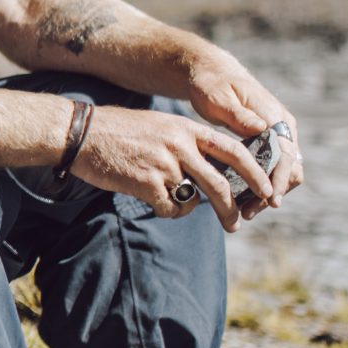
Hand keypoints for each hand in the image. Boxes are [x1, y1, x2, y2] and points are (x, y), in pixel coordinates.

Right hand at [69, 104, 281, 231]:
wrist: (81, 134)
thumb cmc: (118, 131)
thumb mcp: (160, 126)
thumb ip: (186, 143)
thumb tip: (209, 169)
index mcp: (187, 129)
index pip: (234, 150)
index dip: (255, 172)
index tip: (266, 190)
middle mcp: (180, 145)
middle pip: (220, 181)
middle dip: (233, 207)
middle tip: (238, 222)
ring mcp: (163, 164)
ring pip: (196, 197)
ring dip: (200, 212)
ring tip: (202, 219)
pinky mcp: (146, 183)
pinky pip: (170, 207)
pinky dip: (170, 211)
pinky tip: (161, 205)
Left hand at [183, 48, 305, 203]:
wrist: (212, 75)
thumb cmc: (211, 84)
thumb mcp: (218, 97)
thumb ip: (238, 114)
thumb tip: (261, 128)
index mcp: (274, 115)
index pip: (285, 152)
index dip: (279, 178)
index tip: (271, 199)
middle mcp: (283, 125)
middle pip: (290, 167)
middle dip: (274, 192)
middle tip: (249, 212)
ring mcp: (278, 134)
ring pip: (284, 171)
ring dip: (267, 192)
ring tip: (245, 212)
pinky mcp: (269, 141)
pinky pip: (273, 168)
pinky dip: (262, 185)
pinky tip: (243, 199)